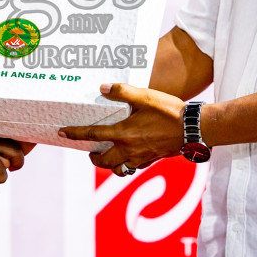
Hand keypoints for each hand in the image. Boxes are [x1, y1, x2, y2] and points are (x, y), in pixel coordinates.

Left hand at [59, 83, 185, 175]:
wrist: (194, 128)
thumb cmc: (169, 111)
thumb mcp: (145, 96)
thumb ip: (123, 92)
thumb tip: (103, 87)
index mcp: (123, 133)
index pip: (92, 136)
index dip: (75, 134)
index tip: (63, 132)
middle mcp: (130, 149)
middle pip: (104, 161)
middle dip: (94, 158)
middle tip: (90, 153)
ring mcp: (142, 157)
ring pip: (119, 168)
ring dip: (111, 164)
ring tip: (109, 155)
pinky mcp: (153, 159)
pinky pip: (135, 166)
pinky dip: (128, 163)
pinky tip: (131, 154)